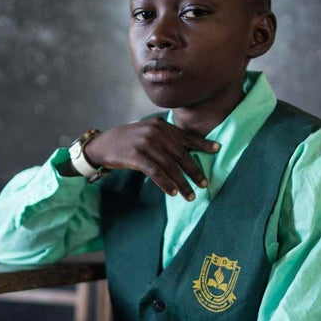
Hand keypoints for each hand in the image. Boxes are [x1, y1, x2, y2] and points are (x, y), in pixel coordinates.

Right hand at [83, 118, 219, 200]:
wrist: (103, 144)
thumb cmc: (128, 141)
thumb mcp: (147, 133)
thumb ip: (165, 138)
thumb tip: (186, 153)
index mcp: (161, 125)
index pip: (185, 136)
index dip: (202, 144)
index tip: (218, 150)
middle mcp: (155, 132)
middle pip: (181, 154)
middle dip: (194, 171)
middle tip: (204, 183)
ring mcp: (145, 144)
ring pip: (170, 166)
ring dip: (182, 182)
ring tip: (190, 195)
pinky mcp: (136, 156)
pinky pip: (156, 172)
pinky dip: (166, 183)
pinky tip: (173, 192)